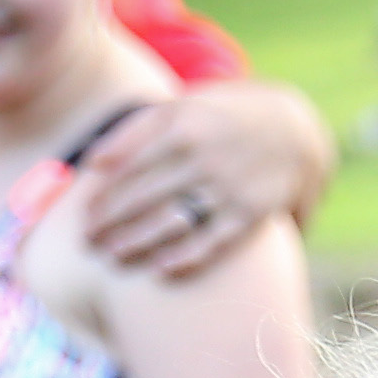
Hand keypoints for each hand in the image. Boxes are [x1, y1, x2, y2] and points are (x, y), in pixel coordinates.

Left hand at [75, 83, 339, 280]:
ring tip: (111, 256)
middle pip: (143, 195)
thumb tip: (92, 164)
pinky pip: (212, 241)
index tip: (81, 211)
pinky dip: (185, 258)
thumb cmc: (220, 120)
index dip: (101, 192)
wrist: (296, 130)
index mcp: (183, 121)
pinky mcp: (251, 213)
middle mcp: (205, 153)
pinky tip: (159, 270)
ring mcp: (229, 184)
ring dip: (135, 243)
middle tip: (86, 240)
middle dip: (109, 221)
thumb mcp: (184, 106)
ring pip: (171, 220)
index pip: (128, 162)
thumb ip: (137, 131)